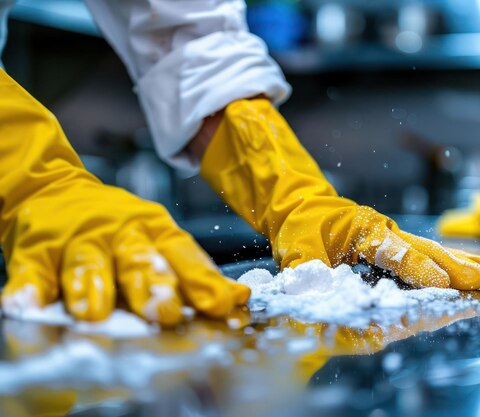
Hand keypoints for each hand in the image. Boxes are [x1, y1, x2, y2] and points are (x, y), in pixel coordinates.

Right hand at [0, 69, 248, 324]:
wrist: (55, 192)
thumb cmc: (118, 228)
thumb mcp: (159, 240)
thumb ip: (193, 273)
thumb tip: (236, 301)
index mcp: (156, 232)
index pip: (184, 254)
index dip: (202, 280)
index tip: (221, 304)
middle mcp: (121, 234)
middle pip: (138, 257)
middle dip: (152, 284)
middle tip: (163, 310)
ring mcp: (78, 241)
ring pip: (89, 262)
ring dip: (94, 285)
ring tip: (95, 311)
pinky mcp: (37, 251)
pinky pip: (34, 272)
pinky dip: (31, 290)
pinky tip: (30, 304)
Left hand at [199, 99, 479, 289]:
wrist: (296, 201)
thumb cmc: (298, 223)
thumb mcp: (296, 248)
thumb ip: (308, 272)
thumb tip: (318, 295)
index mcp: (362, 229)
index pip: (394, 253)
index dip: (419, 271)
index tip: (444, 286)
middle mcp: (381, 230)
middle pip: (422, 249)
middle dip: (452, 266)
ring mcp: (387, 235)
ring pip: (426, 249)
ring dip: (456, 262)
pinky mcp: (387, 243)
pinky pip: (418, 253)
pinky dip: (442, 262)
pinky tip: (464, 270)